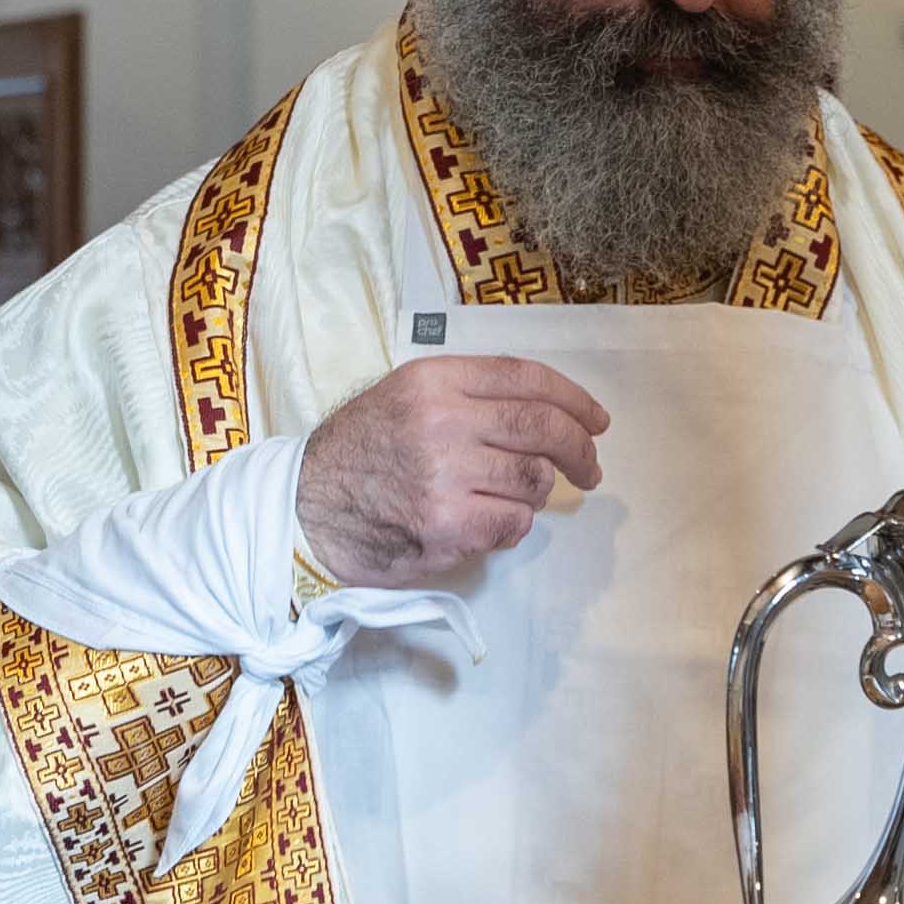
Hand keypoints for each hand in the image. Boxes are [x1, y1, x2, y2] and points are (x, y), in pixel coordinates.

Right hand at [297, 357, 609, 587]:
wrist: (306, 510)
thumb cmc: (361, 454)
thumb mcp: (404, 397)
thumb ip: (468, 395)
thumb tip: (547, 412)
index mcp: (434, 379)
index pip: (525, 378)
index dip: (574, 398)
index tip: (597, 420)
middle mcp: (442, 420)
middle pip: (542, 426)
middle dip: (580, 449)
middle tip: (591, 468)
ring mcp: (446, 474)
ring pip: (534, 479)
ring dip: (535, 492)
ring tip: (511, 496)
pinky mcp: (448, 524)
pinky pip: (514, 522)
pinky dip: (512, 525)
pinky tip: (487, 523)